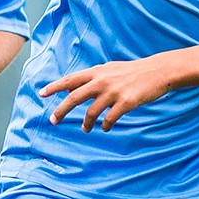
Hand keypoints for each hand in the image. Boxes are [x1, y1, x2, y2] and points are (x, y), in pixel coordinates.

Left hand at [41, 58, 173, 131]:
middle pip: (75, 97)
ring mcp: (113, 92)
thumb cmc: (133, 72)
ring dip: (86, 123)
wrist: (157, 72)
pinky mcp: (126, 102)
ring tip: (85, 129)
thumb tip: (74, 85)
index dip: (55, 86)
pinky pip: (110, 119)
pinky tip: (105, 128)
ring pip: (91, 112)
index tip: (41, 93)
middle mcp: (102, 81)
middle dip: (61, 110)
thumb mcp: (110, 69)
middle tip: (53, 120)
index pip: (71, 79)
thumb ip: (93, 77)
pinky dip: (105, 126)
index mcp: (97, 72)